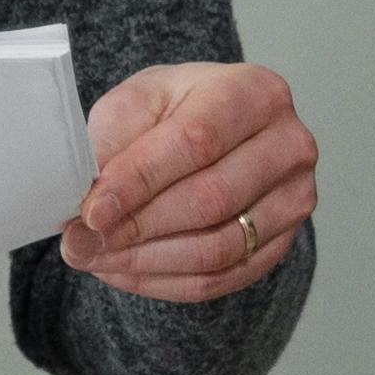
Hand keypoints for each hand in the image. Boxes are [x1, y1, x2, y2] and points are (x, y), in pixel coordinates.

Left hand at [62, 60, 317, 300]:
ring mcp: (294, 198)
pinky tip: (124, 270)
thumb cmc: (174, 110)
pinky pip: (222, 279)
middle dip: (137, 227)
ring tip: (94, 257)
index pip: (196, 141)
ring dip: (146, 261)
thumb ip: (113, 143)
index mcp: (255, 92)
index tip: (90, 210)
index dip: (139, 181)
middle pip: (211, 200)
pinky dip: (164, 282)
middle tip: (80, 241)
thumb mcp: (137, 103)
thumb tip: (87, 203)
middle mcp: (288, 145)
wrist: (213, 129)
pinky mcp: (283, 243)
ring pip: (218, 248)